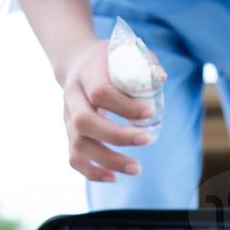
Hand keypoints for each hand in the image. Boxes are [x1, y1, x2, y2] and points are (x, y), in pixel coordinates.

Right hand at [57, 40, 162, 182]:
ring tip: (137, 168)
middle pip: (85, 122)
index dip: (125, 105)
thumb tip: (161, 78)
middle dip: (118, 136)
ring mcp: (68, 118)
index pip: (101, 92)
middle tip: (147, 140)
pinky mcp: (70, 134)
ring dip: (108, 160)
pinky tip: (114, 178)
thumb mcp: (125, 52)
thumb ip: (145, 64)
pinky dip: (93, 173)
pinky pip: (74, 159)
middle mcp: (72, 97)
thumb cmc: (108, 60)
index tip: (150, 113)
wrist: (76, 62)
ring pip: (79, 145)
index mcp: (86, 74)